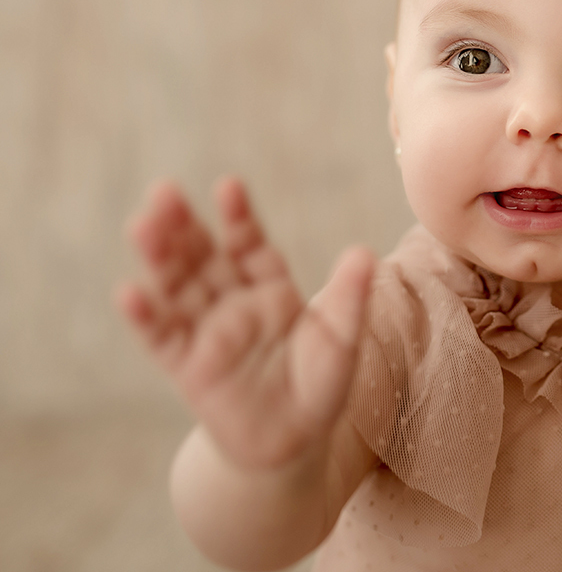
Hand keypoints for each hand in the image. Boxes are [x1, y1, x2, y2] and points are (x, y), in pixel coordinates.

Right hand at [116, 177, 374, 470]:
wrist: (294, 442)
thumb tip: (364, 252)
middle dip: (184, 226)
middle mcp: (234, 303)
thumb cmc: (321, 385)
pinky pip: (163, 338)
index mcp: (272, 288)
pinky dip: (145, 317)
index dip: (239, 217)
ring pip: (177, 287)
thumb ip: (349, 297)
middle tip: (164, 192)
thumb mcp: (342, 339)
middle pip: (204, 257)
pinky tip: (130, 292)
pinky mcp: (187, 366)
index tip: (228, 187)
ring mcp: (207, 332)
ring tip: (143, 225)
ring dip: (159, 258)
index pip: (250, 245)